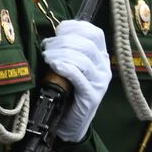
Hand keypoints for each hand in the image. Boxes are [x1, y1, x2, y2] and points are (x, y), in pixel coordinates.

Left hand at [41, 19, 111, 141]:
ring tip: (48, 58)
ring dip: (60, 54)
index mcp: (101, 58)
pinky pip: (79, 76)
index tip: (59, 31)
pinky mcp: (91, 96)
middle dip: (63, 42)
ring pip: (82, 59)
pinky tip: (55, 66)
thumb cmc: (67, 92)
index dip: (76, 27)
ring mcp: (100, 83)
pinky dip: (66, 68)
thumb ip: (69, 52)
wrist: (71, 124)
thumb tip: (55, 35)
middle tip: (47, 48)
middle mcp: (104, 68)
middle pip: (86, 44)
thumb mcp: (72, 68)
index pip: (95, 34)